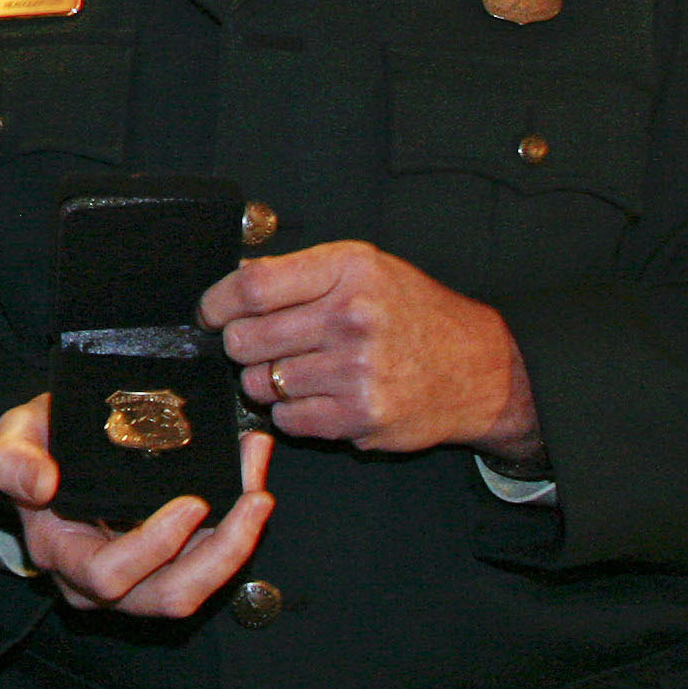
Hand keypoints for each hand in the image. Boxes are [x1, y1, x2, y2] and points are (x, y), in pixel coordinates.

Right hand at [0, 402, 272, 616]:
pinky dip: (238, 528)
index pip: (109, 575)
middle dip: (222, 553)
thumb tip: (42, 484)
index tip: (193, 502)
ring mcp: (140, 579)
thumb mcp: (11, 440)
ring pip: (197, 587)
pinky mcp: (169, 565)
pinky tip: (251, 483)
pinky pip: (208, 565)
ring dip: (239, 543)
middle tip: (255, 497)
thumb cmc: (34, 449)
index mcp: (61, 555)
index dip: (156, 547)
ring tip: (260, 488)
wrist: (51, 456)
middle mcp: (101, 583)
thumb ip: (12, 461)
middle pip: (169, 596)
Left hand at [205, 243, 541, 458]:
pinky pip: (287, 419)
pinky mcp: (361, 416)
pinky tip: (318, 397)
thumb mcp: (366, 269)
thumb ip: (301, 272)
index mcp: (349, 270)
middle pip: (245, 338)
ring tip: (299, 371)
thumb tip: (234, 278)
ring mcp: (357, 370)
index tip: (209, 313)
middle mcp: (352, 317)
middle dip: (240, 345)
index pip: (252, 286)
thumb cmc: (413, 313)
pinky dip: (291, 412)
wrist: (479, 367)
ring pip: (260, 383)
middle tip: (257, 346)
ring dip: (267, 381)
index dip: (216, 303)